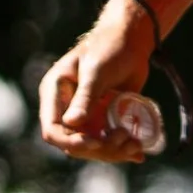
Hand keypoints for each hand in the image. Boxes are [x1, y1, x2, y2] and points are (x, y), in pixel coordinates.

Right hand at [38, 1, 159, 163]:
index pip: (52, 129)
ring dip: (114, 152)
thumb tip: (72, 124)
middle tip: (125, 139)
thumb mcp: (96, 70)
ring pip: (94, 148)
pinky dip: (123, 149)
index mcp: (55, 94)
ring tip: (136, 145)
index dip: (70, 142)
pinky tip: (139, 151)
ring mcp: (87, 116)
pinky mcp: (104, 119)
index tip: (96, 143)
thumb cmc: (110, 47)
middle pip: (74, 145)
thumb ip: (85, 96)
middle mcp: (68, 109)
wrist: (132, 40)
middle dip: (99, 149)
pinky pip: (109, 142)